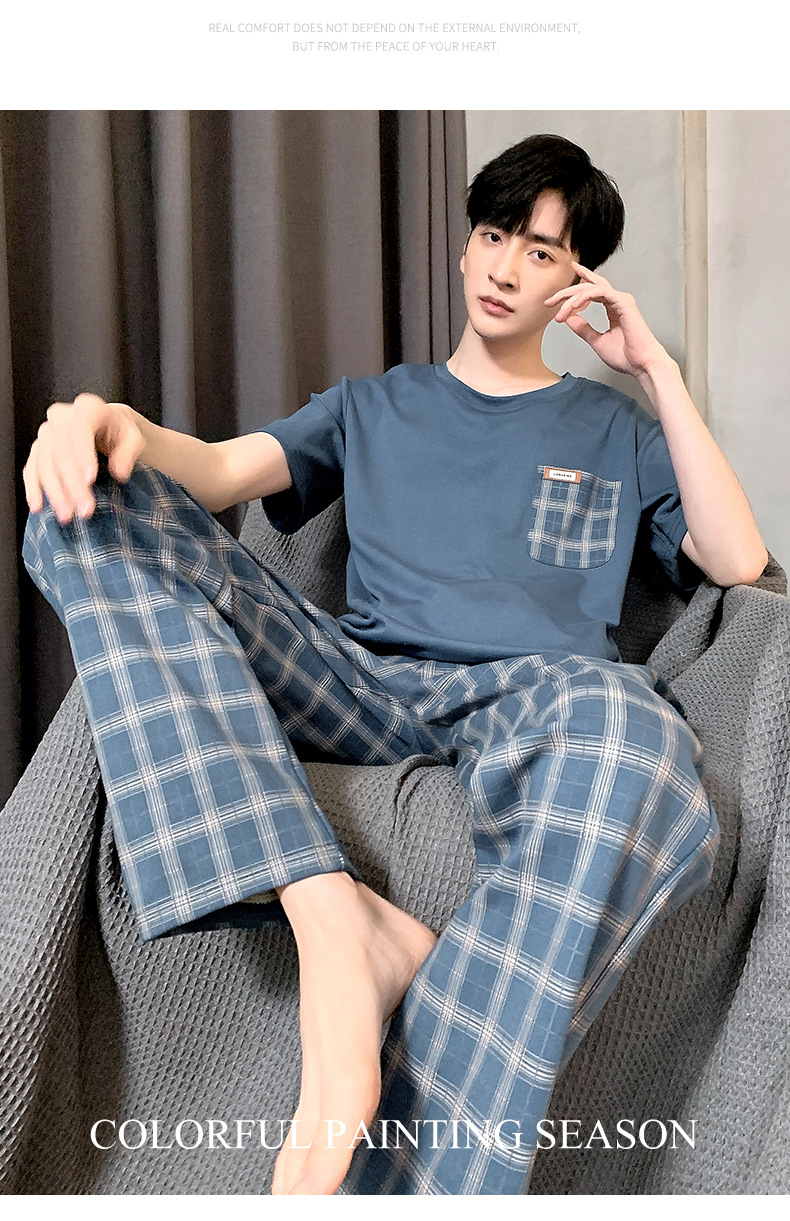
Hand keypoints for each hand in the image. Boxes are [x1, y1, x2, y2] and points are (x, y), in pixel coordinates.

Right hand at [22, 392, 145, 522]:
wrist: (108, 428)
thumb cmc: (122, 433)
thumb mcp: (134, 438)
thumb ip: (128, 453)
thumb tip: (120, 472)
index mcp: (88, 408)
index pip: (79, 431)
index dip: (82, 456)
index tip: (89, 481)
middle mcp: (62, 417)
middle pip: (61, 452)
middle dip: (71, 484)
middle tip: (84, 509)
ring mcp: (47, 433)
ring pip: (44, 464)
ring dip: (54, 492)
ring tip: (67, 515)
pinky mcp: (39, 448)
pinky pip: (32, 468)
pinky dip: (34, 488)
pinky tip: (39, 506)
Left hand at [544, 263, 669, 377]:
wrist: (641, 365)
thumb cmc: (625, 356)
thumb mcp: (597, 341)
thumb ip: (583, 329)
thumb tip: (569, 319)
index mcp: (613, 307)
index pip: (593, 290)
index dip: (577, 285)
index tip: (558, 291)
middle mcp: (618, 300)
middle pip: (589, 286)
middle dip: (567, 292)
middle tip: (549, 301)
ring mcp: (621, 300)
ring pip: (590, 288)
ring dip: (571, 299)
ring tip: (559, 313)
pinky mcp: (623, 302)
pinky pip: (598, 293)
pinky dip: (582, 298)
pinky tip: (571, 307)